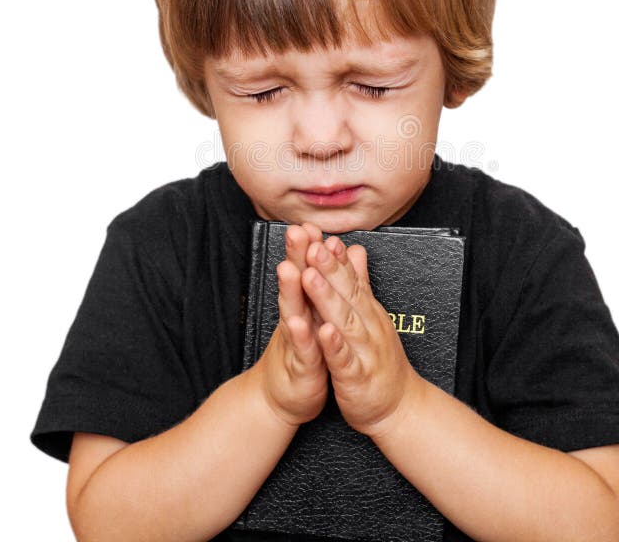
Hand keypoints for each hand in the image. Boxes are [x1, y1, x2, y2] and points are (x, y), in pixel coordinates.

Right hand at [255, 222, 330, 426]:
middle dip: (295, 257)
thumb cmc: (305, 352)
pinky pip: (301, 350)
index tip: (309, 221)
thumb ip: (322, 284)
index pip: (306, 269)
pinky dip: (300, 336)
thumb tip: (331, 254)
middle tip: (295, 231)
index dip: (307, 246)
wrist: (287, 396)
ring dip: (291, 290)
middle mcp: (296, 318)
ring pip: (292, 311)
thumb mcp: (315, 315)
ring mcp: (295, 341)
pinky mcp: (300, 366)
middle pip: (295, 283)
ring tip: (290, 269)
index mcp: (305, 305)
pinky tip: (301, 323)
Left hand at [301, 237, 422, 437]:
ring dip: (327, 298)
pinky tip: (325, 330)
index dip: (334, 257)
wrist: (399, 407)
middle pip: (346, 292)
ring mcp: (363, 351)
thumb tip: (355, 249)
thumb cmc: (379, 360)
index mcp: (366, 311)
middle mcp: (367, 325)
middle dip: (328, 268)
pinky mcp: (357, 377)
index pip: (349, 278)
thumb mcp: (370, 315)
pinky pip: (344, 360)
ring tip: (310, 276)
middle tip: (312, 245)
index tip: (319, 234)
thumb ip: (360, 282)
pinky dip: (335, 345)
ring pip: (344, 320)